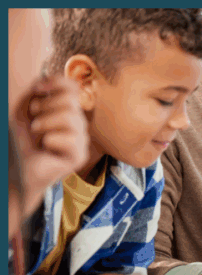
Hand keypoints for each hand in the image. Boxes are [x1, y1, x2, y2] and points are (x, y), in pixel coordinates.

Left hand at [11, 76, 88, 215]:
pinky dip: (51, 140)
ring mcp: (81, 140)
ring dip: (45, 124)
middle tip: (34, 120)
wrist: (18, 167)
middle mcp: (78, 124)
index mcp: (67, 111)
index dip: (58, 83)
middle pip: (70, 101)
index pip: (73, 88)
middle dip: (45, 106)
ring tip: (37, 133)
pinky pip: (71, 139)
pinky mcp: (80, 156)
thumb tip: (44, 79)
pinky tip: (46, 147)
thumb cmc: (22, 140)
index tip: (38, 89)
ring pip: (70, 118)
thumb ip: (35, 93)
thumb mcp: (24, 111)